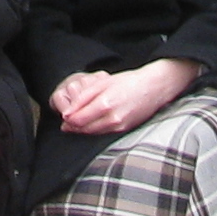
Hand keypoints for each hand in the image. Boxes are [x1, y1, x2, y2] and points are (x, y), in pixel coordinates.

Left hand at [54, 58, 198, 135]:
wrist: (153, 88)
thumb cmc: (127, 82)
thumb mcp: (102, 83)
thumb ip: (83, 98)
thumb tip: (67, 113)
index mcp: (105, 104)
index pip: (78, 120)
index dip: (67, 121)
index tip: (64, 117)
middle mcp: (112, 118)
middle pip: (85, 129)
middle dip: (73, 127)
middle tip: (66, 123)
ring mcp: (119, 126)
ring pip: (94, 133)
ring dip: (83, 130)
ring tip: (76, 124)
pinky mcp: (124, 130)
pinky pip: (104, 134)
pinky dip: (95, 131)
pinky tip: (91, 125)